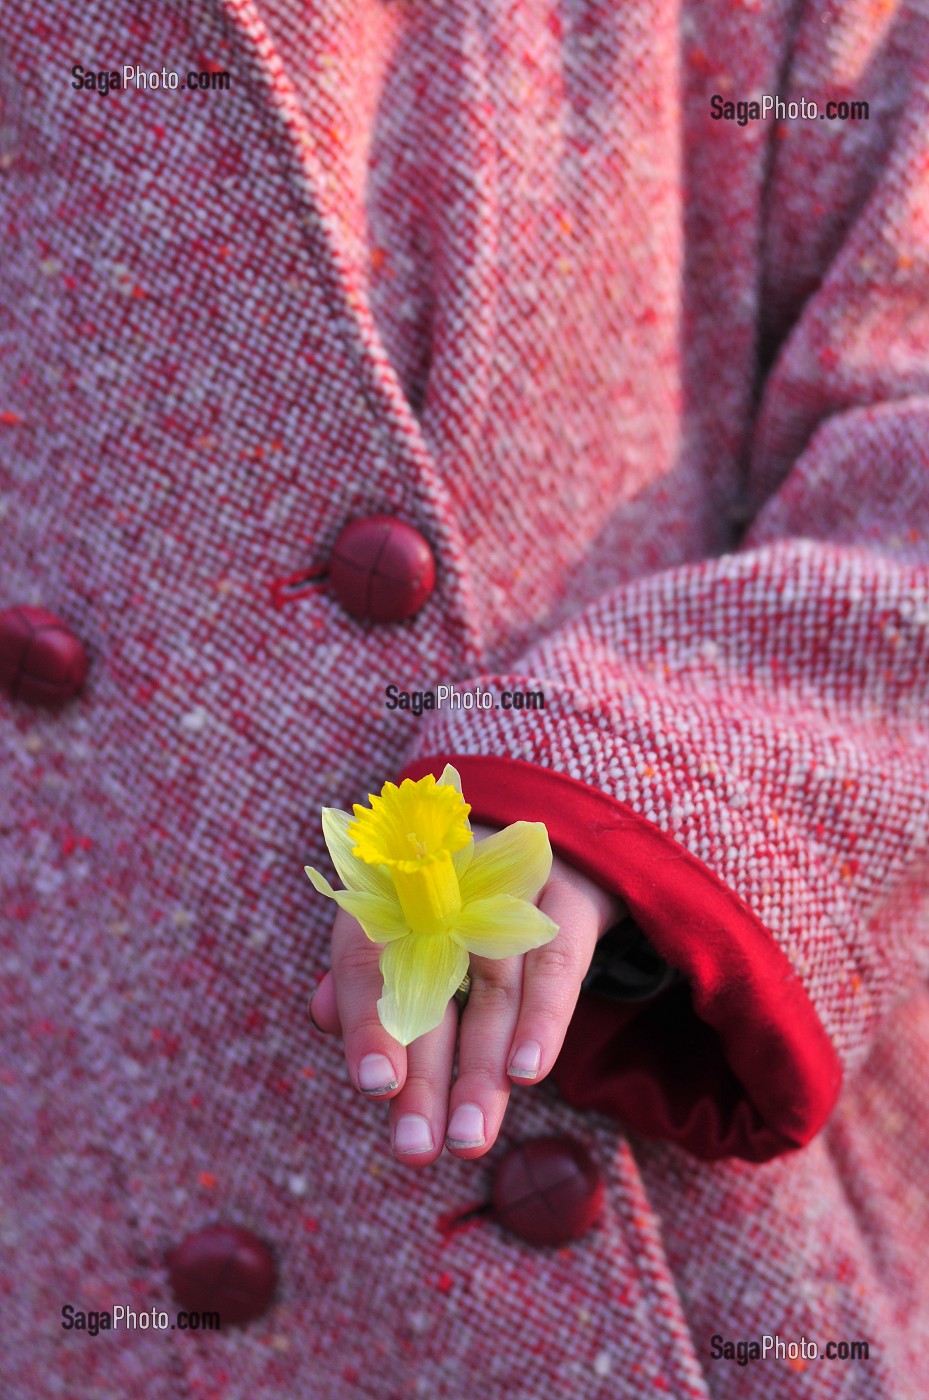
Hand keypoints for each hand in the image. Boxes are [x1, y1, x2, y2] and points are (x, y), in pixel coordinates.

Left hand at [308, 825, 625, 1165]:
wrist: (534, 832)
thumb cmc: (449, 897)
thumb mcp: (403, 924)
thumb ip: (364, 973)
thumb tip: (322, 1016)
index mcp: (387, 892)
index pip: (364, 958)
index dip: (367, 1024)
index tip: (376, 1086)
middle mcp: (443, 886)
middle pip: (429, 990)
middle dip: (422, 1075)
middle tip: (414, 1148)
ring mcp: (507, 890)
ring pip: (492, 990)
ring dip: (481, 1070)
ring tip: (467, 1140)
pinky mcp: (564, 898)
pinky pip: (554, 962)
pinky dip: (542, 1017)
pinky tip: (527, 1072)